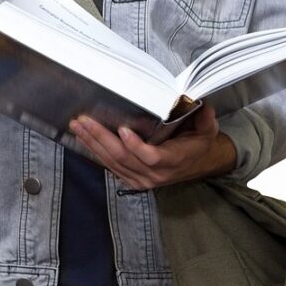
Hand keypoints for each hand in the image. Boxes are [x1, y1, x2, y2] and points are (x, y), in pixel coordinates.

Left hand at [69, 106, 236, 189]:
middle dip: (101, 138)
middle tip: (84, 121)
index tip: (123, 129)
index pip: (151, 157)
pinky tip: (84, 139)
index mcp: (173, 160)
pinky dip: (96, 152)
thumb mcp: (207, 130)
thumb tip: (204, 106)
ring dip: (93, 143)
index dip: (135, 146)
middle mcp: (155, 173)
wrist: (196, 164)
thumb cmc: (197, 144)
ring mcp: (141, 179)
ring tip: (78, 126)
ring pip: (113, 162)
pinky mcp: (132, 179)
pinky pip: (110, 166)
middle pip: (123, 158)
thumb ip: (205, 119)